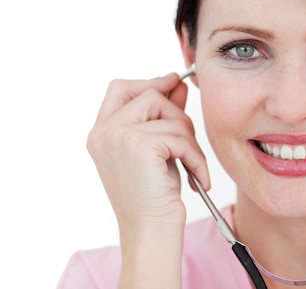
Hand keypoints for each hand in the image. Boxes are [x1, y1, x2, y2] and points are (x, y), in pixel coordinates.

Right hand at [87, 73, 209, 229]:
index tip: (173, 82)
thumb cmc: (155, 196)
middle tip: (187, 142)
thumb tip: (177, 84)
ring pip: (170, 116)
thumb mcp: (159, 148)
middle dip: (177, 113)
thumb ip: (164, 115)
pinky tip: (198, 177)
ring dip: (190, 140)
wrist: (150, 230)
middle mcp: (104, 132)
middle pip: (150, 94)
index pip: (119, 88)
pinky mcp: (139, 145)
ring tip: (192, 165)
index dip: (148, 81)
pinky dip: (196, 157)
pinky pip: (181, 137)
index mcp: (101, 132)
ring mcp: (118, 136)